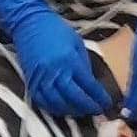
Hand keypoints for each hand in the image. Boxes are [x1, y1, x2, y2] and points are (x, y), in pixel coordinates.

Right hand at [0, 0, 110, 116]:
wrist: (30, 23)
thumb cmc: (56, 30)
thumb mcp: (77, 44)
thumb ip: (84, 65)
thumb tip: (90, 84)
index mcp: (69, 61)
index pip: (88, 85)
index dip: (98, 97)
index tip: (107, 103)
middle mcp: (54, 72)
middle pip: (73, 97)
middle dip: (87, 107)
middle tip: (97, 111)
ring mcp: (40, 78)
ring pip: (56, 103)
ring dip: (70, 111)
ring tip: (82, 112)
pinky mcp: (29, 81)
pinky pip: (41, 101)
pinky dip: (52, 108)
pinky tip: (61, 109)